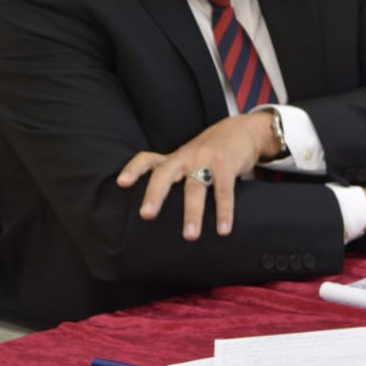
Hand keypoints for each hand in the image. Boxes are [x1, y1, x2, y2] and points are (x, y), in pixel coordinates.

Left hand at [116, 112, 278, 240]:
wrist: (242, 129)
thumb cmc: (212, 151)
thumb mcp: (189, 157)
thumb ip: (175, 176)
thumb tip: (156, 210)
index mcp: (174, 158)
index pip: (148, 159)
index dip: (133, 170)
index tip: (122, 183)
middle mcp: (186, 157)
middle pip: (165, 174)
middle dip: (155, 194)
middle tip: (146, 215)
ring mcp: (206, 160)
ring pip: (195, 188)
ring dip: (193, 214)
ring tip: (190, 237)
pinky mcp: (227, 165)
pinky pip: (224, 192)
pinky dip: (224, 212)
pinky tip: (223, 230)